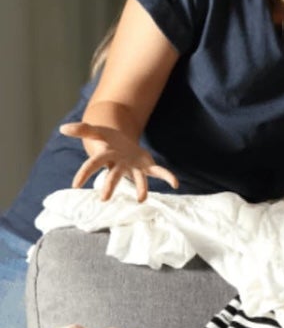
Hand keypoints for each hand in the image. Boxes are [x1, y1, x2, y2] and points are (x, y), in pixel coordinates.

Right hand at [60, 122, 178, 201]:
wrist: (123, 144)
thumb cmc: (108, 140)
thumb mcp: (97, 131)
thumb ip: (83, 129)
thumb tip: (63, 128)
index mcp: (106, 156)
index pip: (93, 164)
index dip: (84, 173)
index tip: (74, 185)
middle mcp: (120, 166)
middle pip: (114, 176)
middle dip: (109, 186)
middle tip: (104, 198)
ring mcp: (134, 168)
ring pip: (138, 179)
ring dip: (140, 188)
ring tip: (141, 199)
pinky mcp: (147, 166)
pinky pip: (159, 172)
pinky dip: (168, 177)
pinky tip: (175, 183)